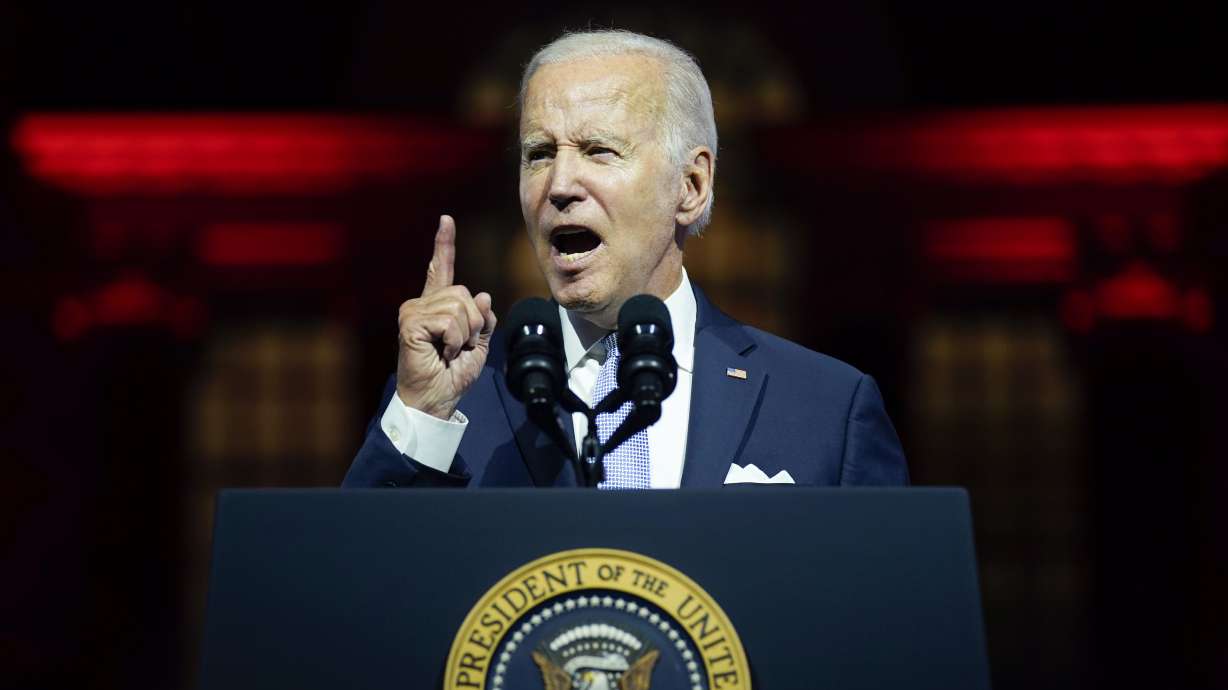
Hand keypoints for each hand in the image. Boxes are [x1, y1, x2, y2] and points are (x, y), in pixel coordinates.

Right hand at [395, 215, 496, 419]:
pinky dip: (456, 340)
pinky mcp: (411, 324)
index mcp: (437, 306)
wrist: (437, 400)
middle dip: (474, 323)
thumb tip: (482, 297)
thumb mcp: (479, 344)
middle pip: (463, 293)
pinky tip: (443, 352)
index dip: (444, 244)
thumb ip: (483, 319)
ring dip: (465, 334)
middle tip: (460, 346)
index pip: (441, 269)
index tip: (446, 220)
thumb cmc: (453, 374)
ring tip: (451, 351)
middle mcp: (421, 304)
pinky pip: (450, 321)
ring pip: (459, 306)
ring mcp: (413, 312)